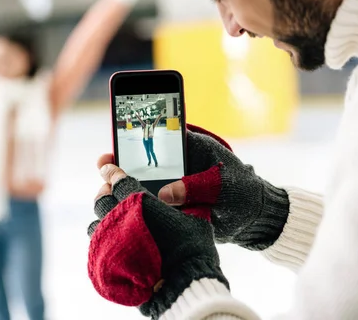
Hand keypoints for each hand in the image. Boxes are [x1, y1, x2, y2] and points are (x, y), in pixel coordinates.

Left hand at [88, 165, 227, 318]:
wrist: (184, 283)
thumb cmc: (193, 248)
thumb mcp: (196, 218)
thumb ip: (184, 202)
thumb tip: (174, 195)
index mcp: (142, 202)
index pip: (120, 181)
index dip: (112, 171)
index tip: (107, 166)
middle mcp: (123, 218)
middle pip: (104, 199)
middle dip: (105, 190)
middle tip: (109, 187)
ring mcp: (113, 240)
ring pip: (97, 220)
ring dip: (103, 212)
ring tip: (110, 211)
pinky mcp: (109, 258)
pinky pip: (97, 241)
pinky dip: (101, 233)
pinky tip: (110, 233)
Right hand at [96, 125, 289, 250]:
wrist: (254, 220)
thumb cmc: (243, 193)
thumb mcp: (223, 186)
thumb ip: (195, 186)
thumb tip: (166, 194)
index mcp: (188, 147)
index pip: (156, 137)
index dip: (132, 140)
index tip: (113, 150)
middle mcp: (175, 164)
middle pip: (141, 161)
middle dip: (120, 166)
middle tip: (103, 173)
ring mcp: (170, 185)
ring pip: (140, 183)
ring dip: (123, 189)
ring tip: (105, 196)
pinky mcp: (170, 206)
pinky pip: (148, 204)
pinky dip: (135, 207)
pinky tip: (118, 214)